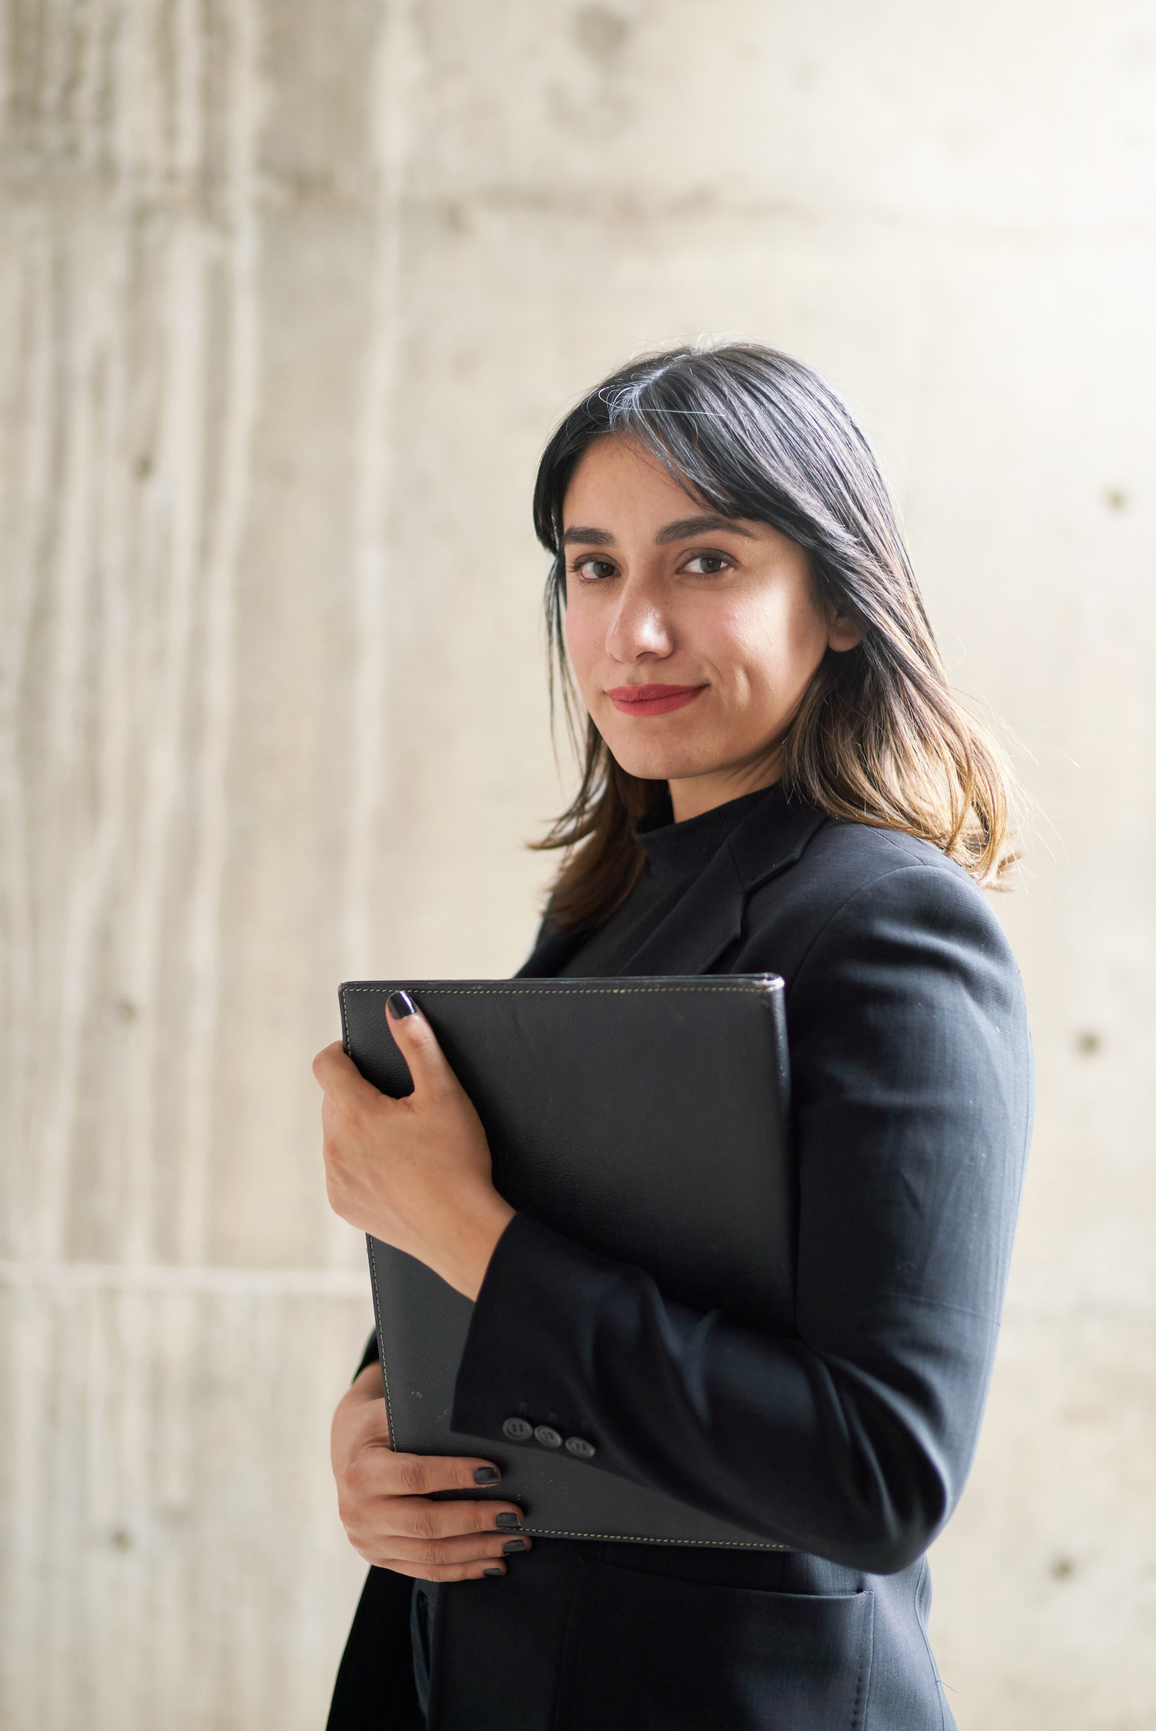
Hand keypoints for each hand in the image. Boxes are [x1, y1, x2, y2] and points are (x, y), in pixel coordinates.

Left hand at [313, 995, 514, 1299]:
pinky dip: (360, 1162)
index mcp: (354, 1112)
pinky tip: (396, 1169)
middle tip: (399, 1101)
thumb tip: (397, 1006)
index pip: (326, 1063)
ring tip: (400, 1137)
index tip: (364, 1056)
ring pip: (336, 1135)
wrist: (461, 1231)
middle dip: (357, 1091)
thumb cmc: (457, 1161)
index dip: (344, 1051)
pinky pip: (342, 1170)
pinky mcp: (344, 1206)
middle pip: (332, 1099)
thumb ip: (418, 1044)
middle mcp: (334, 1146)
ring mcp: (336, 1179)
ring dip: (357, 1127)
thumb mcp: (444, 1094)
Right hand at [332, 1362, 530, 1580]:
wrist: (347, 1450)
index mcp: (360, 1471)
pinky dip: (462, 1569)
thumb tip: (484, 1431)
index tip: (494, 1472)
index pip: (413, 1476)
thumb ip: (426, 1424)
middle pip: (425, 1524)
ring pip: (430, 1553)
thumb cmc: (379, 1426)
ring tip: (514, 1541)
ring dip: (477, 1550)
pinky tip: (492, 1564)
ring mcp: (368, 1542)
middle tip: (514, 1515)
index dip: (455, 1475)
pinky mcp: (379, 1558)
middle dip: (476, 1520)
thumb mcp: (391, 1414)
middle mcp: (359, 1513)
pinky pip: (425, 1571)